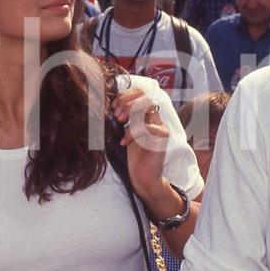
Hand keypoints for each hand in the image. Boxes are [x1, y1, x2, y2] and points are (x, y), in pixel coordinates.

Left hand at [112, 85, 168, 200]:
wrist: (143, 177)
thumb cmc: (133, 157)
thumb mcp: (123, 134)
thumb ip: (121, 120)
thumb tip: (107, 107)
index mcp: (146, 115)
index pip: (139, 92)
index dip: (124, 96)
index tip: (112, 107)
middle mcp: (155, 118)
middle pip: (144, 94)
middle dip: (126, 101)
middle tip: (116, 114)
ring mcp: (160, 126)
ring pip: (147, 105)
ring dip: (130, 112)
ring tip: (120, 123)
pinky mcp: (162, 137)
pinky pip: (147, 127)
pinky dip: (132, 132)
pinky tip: (124, 142)